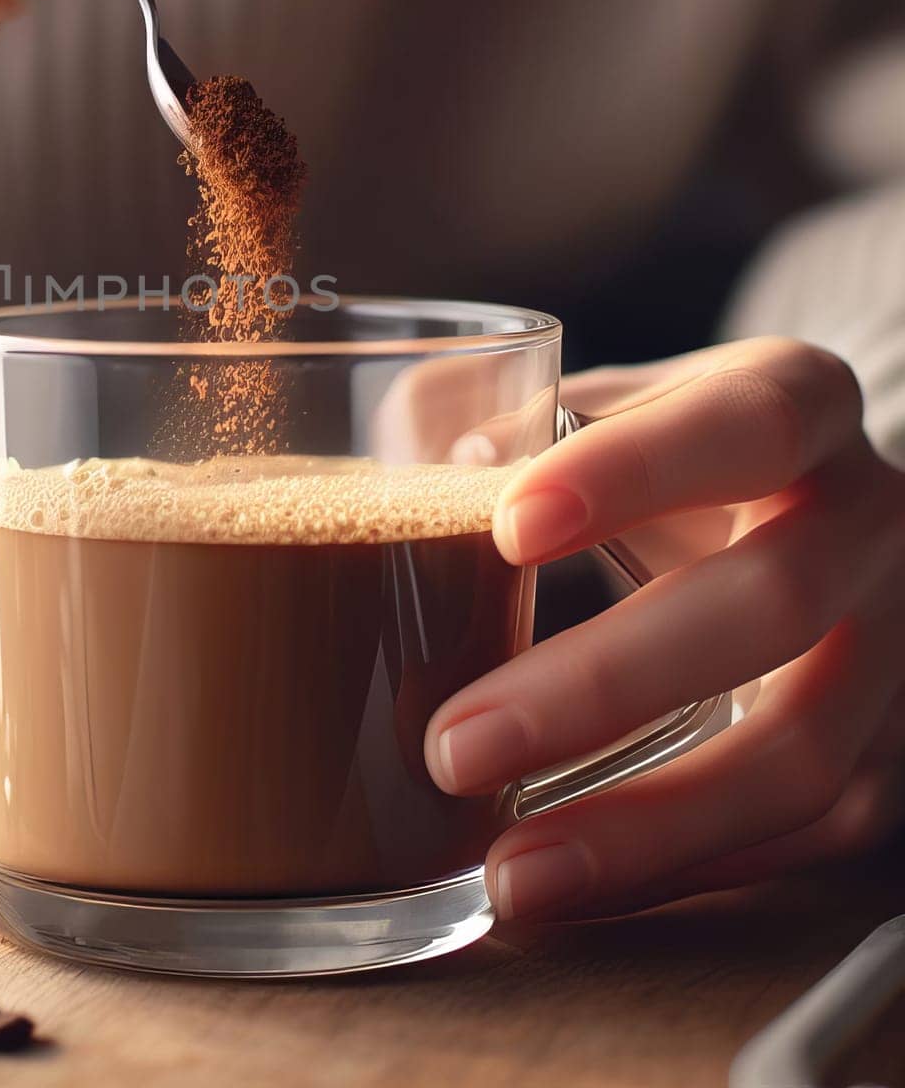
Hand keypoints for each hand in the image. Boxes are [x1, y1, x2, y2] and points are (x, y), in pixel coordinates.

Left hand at [424, 336, 904, 919]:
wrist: (799, 508)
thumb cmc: (665, 451)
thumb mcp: (602, 399)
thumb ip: (498, 408)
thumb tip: (425, 463)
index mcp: (795, 402)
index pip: (738, 425)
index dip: (631, 474)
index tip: (507, 530)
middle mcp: (870, 520)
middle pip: (771, 602)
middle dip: (603, 686)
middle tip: (454, 747)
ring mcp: (896, 647)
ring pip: (801, 752)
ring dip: (646, 826)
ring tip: (508, 872)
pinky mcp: (891, 752)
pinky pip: (807, 832)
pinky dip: (688, 866)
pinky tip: (577, 885)